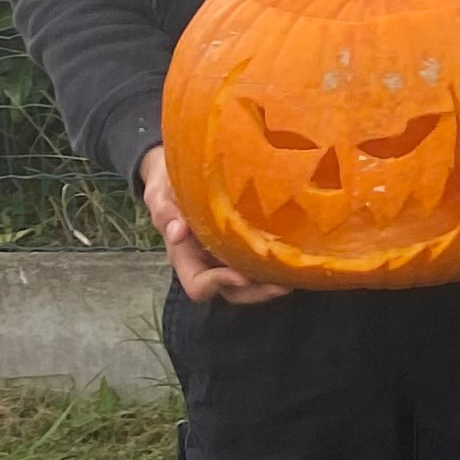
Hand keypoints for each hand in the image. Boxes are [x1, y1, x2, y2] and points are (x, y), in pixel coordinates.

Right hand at [137, 142, 285, 306]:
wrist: (178, 166)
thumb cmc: (168, 181)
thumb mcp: (161, 191)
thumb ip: (166, 211)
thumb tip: (176, 233)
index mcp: (184, 254)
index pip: (198, 284)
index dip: (218, 284)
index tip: (242, 276)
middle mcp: (208, 259)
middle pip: (231, 290)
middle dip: (256, 292)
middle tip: (282, 285)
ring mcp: (228, 252)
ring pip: (250, 281)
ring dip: (271, 282)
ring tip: (295, 275)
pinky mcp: (246, 238)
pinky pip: (261, 257)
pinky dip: (277, 261)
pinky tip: (298, 254)